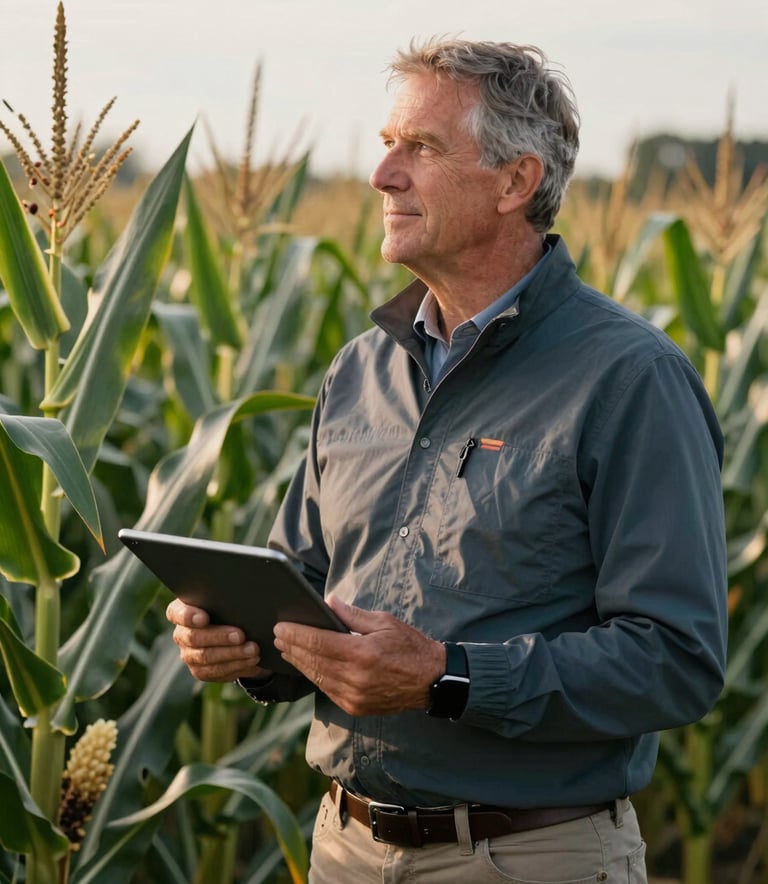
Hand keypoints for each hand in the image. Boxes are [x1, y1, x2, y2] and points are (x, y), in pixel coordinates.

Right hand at [165, 599, 270, 682]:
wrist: (239, 632)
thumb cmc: (231, 608)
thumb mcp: (228, 599)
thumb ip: (227, 598)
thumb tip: (241, 597)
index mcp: (182, 611)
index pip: (176, 613)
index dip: (188, 616)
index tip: (204, 618)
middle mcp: (181, 634)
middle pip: (194, 637)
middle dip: (219, 636)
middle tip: (241, 635)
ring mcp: (189, 654)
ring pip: (206, 657)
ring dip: (232, 654)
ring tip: (253, 649)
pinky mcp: (201, 671)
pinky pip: (216, 671)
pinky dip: (236, 666)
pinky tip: (251, 660)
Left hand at [272, 596, 445, 715]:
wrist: (432, 680)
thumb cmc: (410, 646)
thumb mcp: (385, 622)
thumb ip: (353, 614)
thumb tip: (329, 601)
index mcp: (362, 653)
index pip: (318, 643)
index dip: (296, 634)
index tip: (281, 626)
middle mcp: (355, 678)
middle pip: (313, 661)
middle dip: (293, 647)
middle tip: (278, 636)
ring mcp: (354, 696)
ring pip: (317, 678)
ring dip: (300, 663)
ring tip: (287, 650)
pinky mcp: (356, 707)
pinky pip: (327, 690)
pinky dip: (315, 677)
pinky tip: (307, 666)